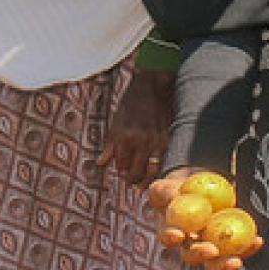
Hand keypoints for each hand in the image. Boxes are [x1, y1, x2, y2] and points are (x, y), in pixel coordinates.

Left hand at [99, 69, 173, 186]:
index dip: (121, 171)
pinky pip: (162, 161)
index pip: (121, 165)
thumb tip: (100, 163)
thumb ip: (110, 145)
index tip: (122, 173)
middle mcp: (139, 141)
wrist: (153, 86)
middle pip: (135, 172)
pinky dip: (158, 169)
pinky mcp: (168, 139)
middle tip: (131, 182)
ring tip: (142, 183)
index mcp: (123, 136)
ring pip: (151, 171)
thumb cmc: (131, 101)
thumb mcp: (116, 121)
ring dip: (146, 180)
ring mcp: (155, 141)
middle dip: (132, 179)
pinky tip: (154, 172)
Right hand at [146, 169, 263, 269]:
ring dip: (225, 262)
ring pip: (216, 261)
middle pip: (193, 255)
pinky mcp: (228, 243)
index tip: (179, 234)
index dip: (171, 238)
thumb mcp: (169, 186)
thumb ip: (167, 192)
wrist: (202, 186)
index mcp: (172, 230)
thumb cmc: (179, 188)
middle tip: (212, 250)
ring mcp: (210, 245)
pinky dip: (248, 247)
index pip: (168, 237)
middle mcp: (189, 243)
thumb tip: (172, 196)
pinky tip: (256, 241)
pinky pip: (238, 248)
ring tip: (235, 260)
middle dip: (202, 254)